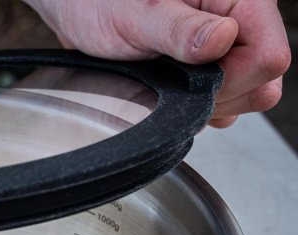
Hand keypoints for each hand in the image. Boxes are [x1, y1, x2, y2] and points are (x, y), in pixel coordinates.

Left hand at [25, 0, 290, 127]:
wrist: (80, 12)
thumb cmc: (103, 3)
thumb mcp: (137, 16)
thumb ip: (179, 30)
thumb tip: (220, 39)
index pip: (269, 57)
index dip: (234, 78)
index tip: (194, 76)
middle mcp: (238, 23)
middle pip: (262, 83)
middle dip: (219, 95)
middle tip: (175, 80)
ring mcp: (226, 51)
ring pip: (245, 97)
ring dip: (207, 103)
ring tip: (169, 80)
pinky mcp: (210, 72)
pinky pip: (224, 105)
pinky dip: (198, 109)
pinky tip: (171, 89)